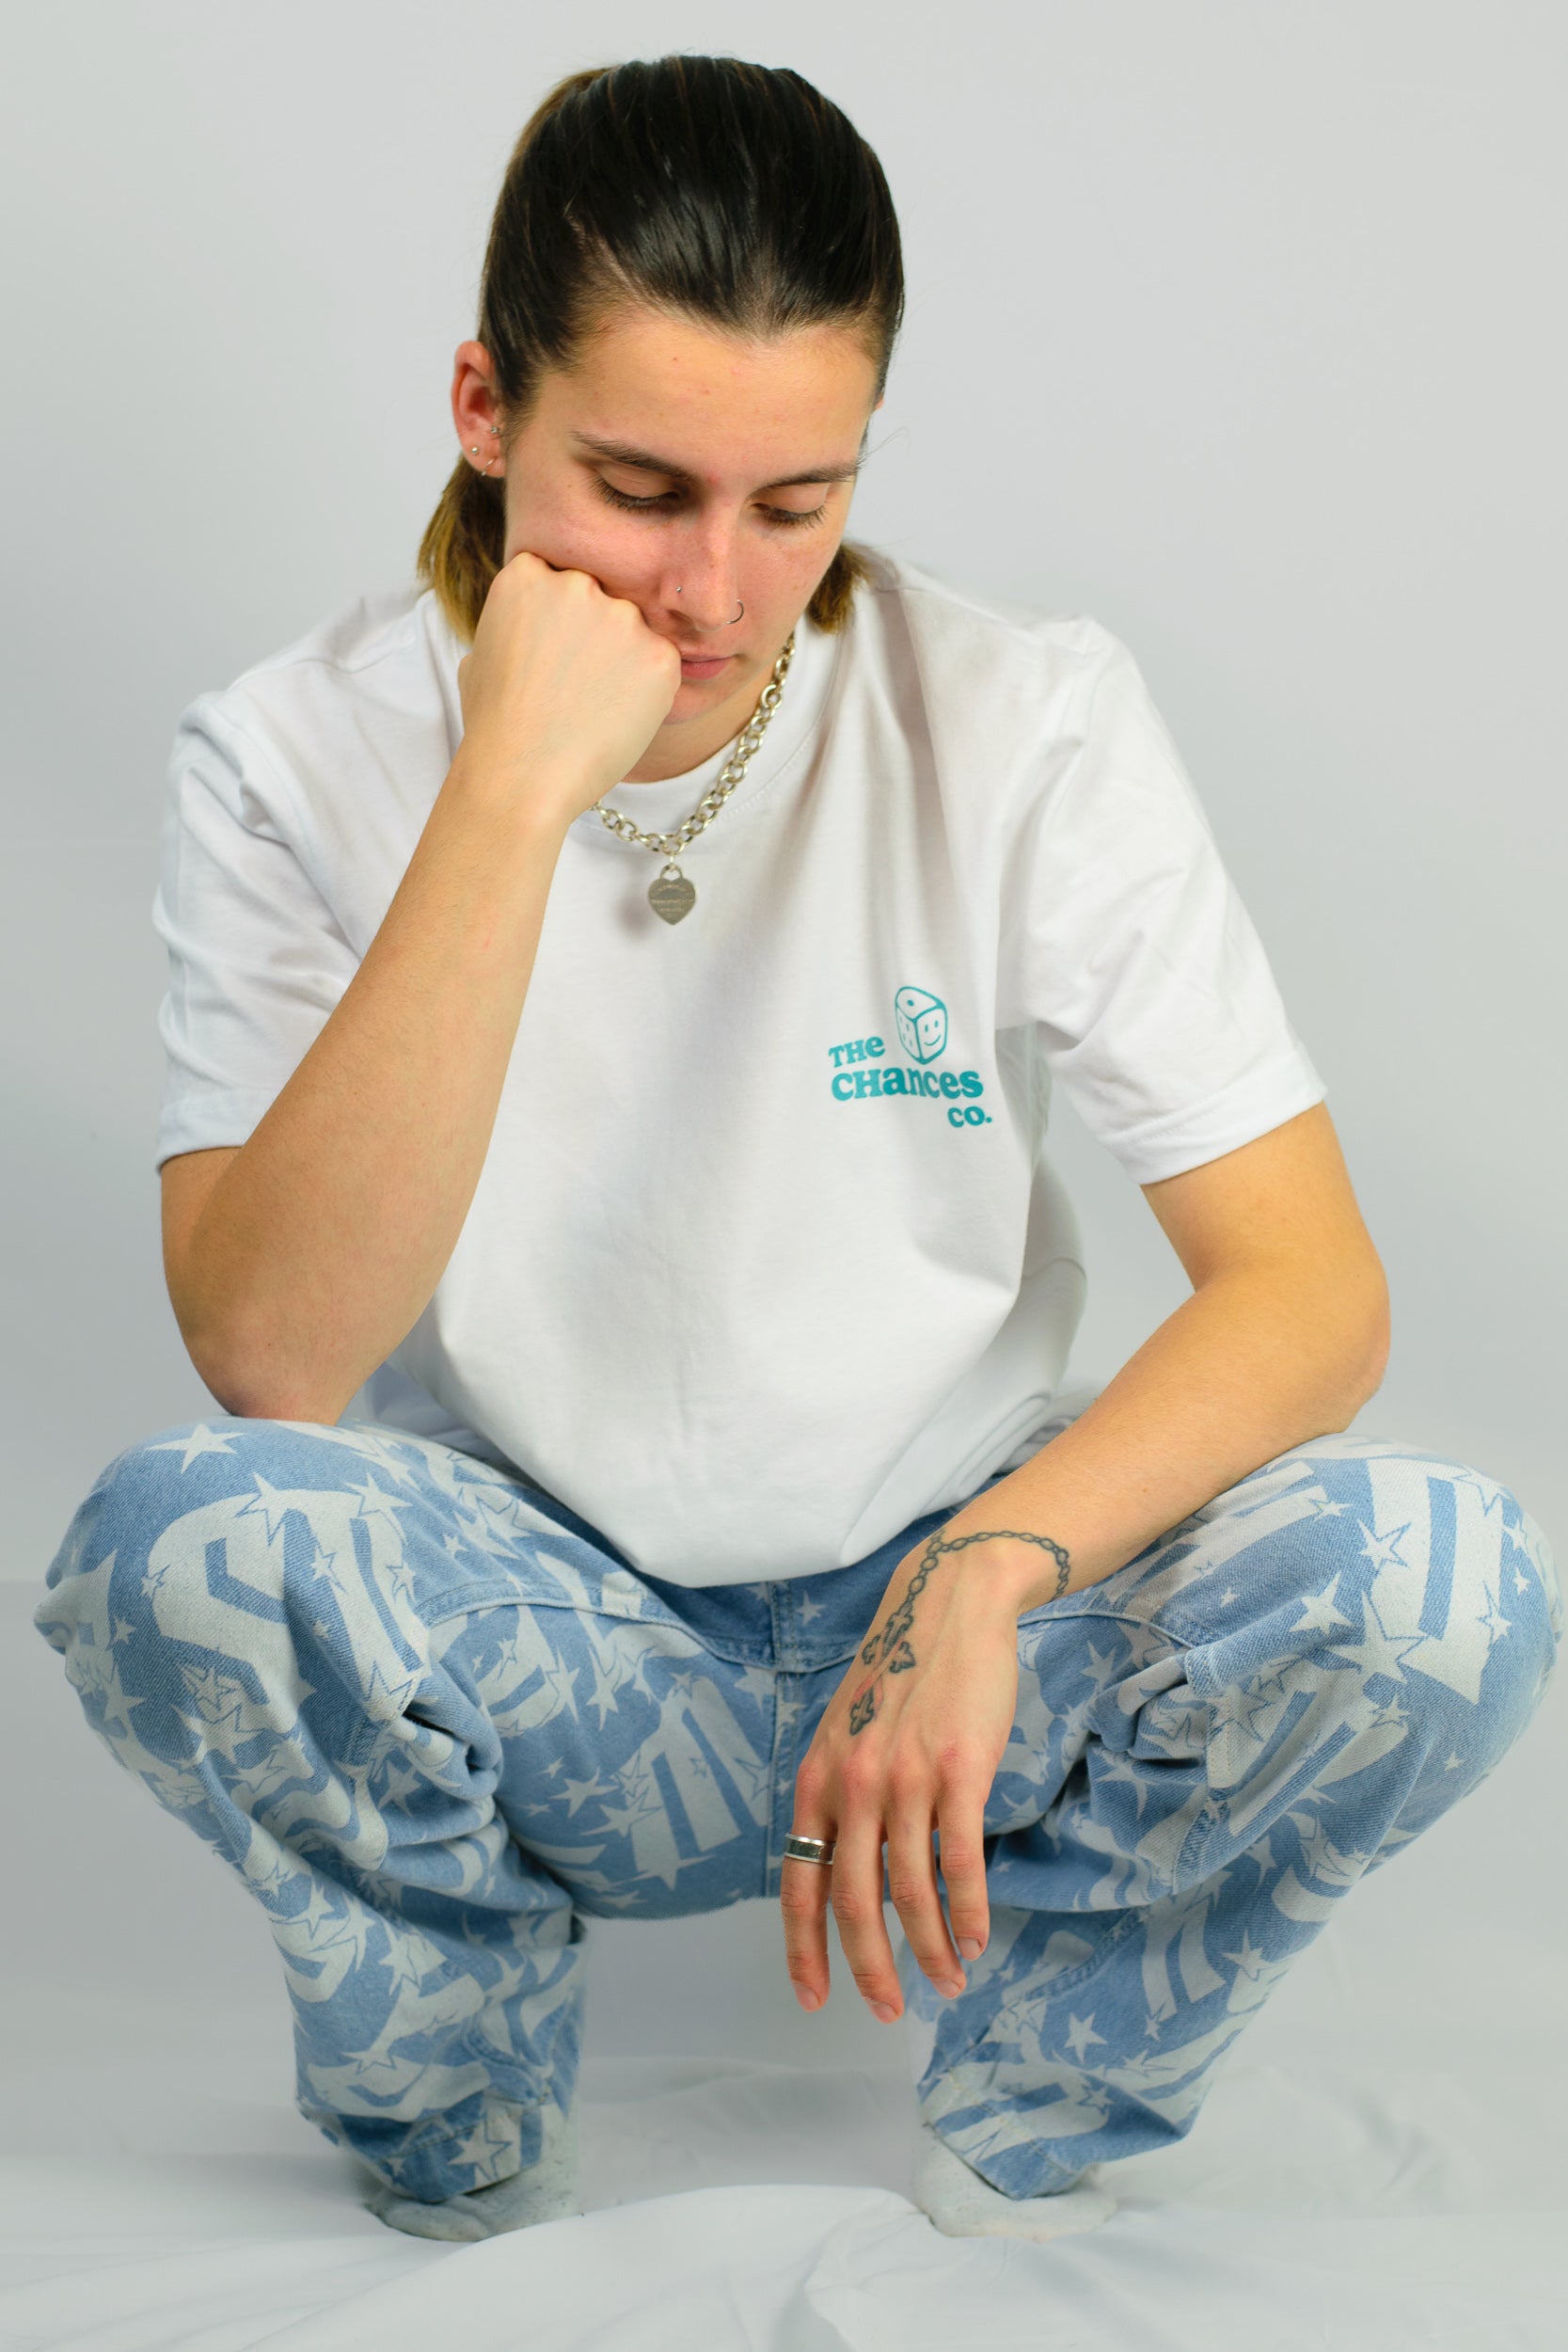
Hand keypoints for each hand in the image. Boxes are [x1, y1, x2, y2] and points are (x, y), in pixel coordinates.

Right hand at [454, 550, 681, 824]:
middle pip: (600, 596)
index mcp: (526, 575)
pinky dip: (648, 690)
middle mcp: (577, 583)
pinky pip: (661, 664)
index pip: (557, 577)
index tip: (554, 651)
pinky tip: (616, 718)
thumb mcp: (478, 656)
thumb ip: (510, 625)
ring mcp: (622, 616)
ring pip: (633, 630)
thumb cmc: (494, 727)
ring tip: (594, 707)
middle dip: (594, 633)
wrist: (522, 777)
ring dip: (623, 660)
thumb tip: (525, 630)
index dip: (558, 617)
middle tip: (577, 685)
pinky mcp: (659, 654)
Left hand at [781, 1530, 1031, 2021]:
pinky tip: (978, 1938)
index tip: (815, 1999)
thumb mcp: (846, 1733)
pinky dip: (970, 1912)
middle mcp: (851, 1787)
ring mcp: (904, 1780)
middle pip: (854, 1905)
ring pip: (912, 1895)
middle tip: (891, 2010)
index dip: (804, 1950)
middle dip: (871, 1970)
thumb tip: (848, 1872)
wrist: (946, 1604)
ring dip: (933, 1951)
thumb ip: (840, 1798)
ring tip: (950, 1979)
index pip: (800, 1884)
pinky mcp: (957, 1772)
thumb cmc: (900, 1673)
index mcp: (816, 1781)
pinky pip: (961, 1863)